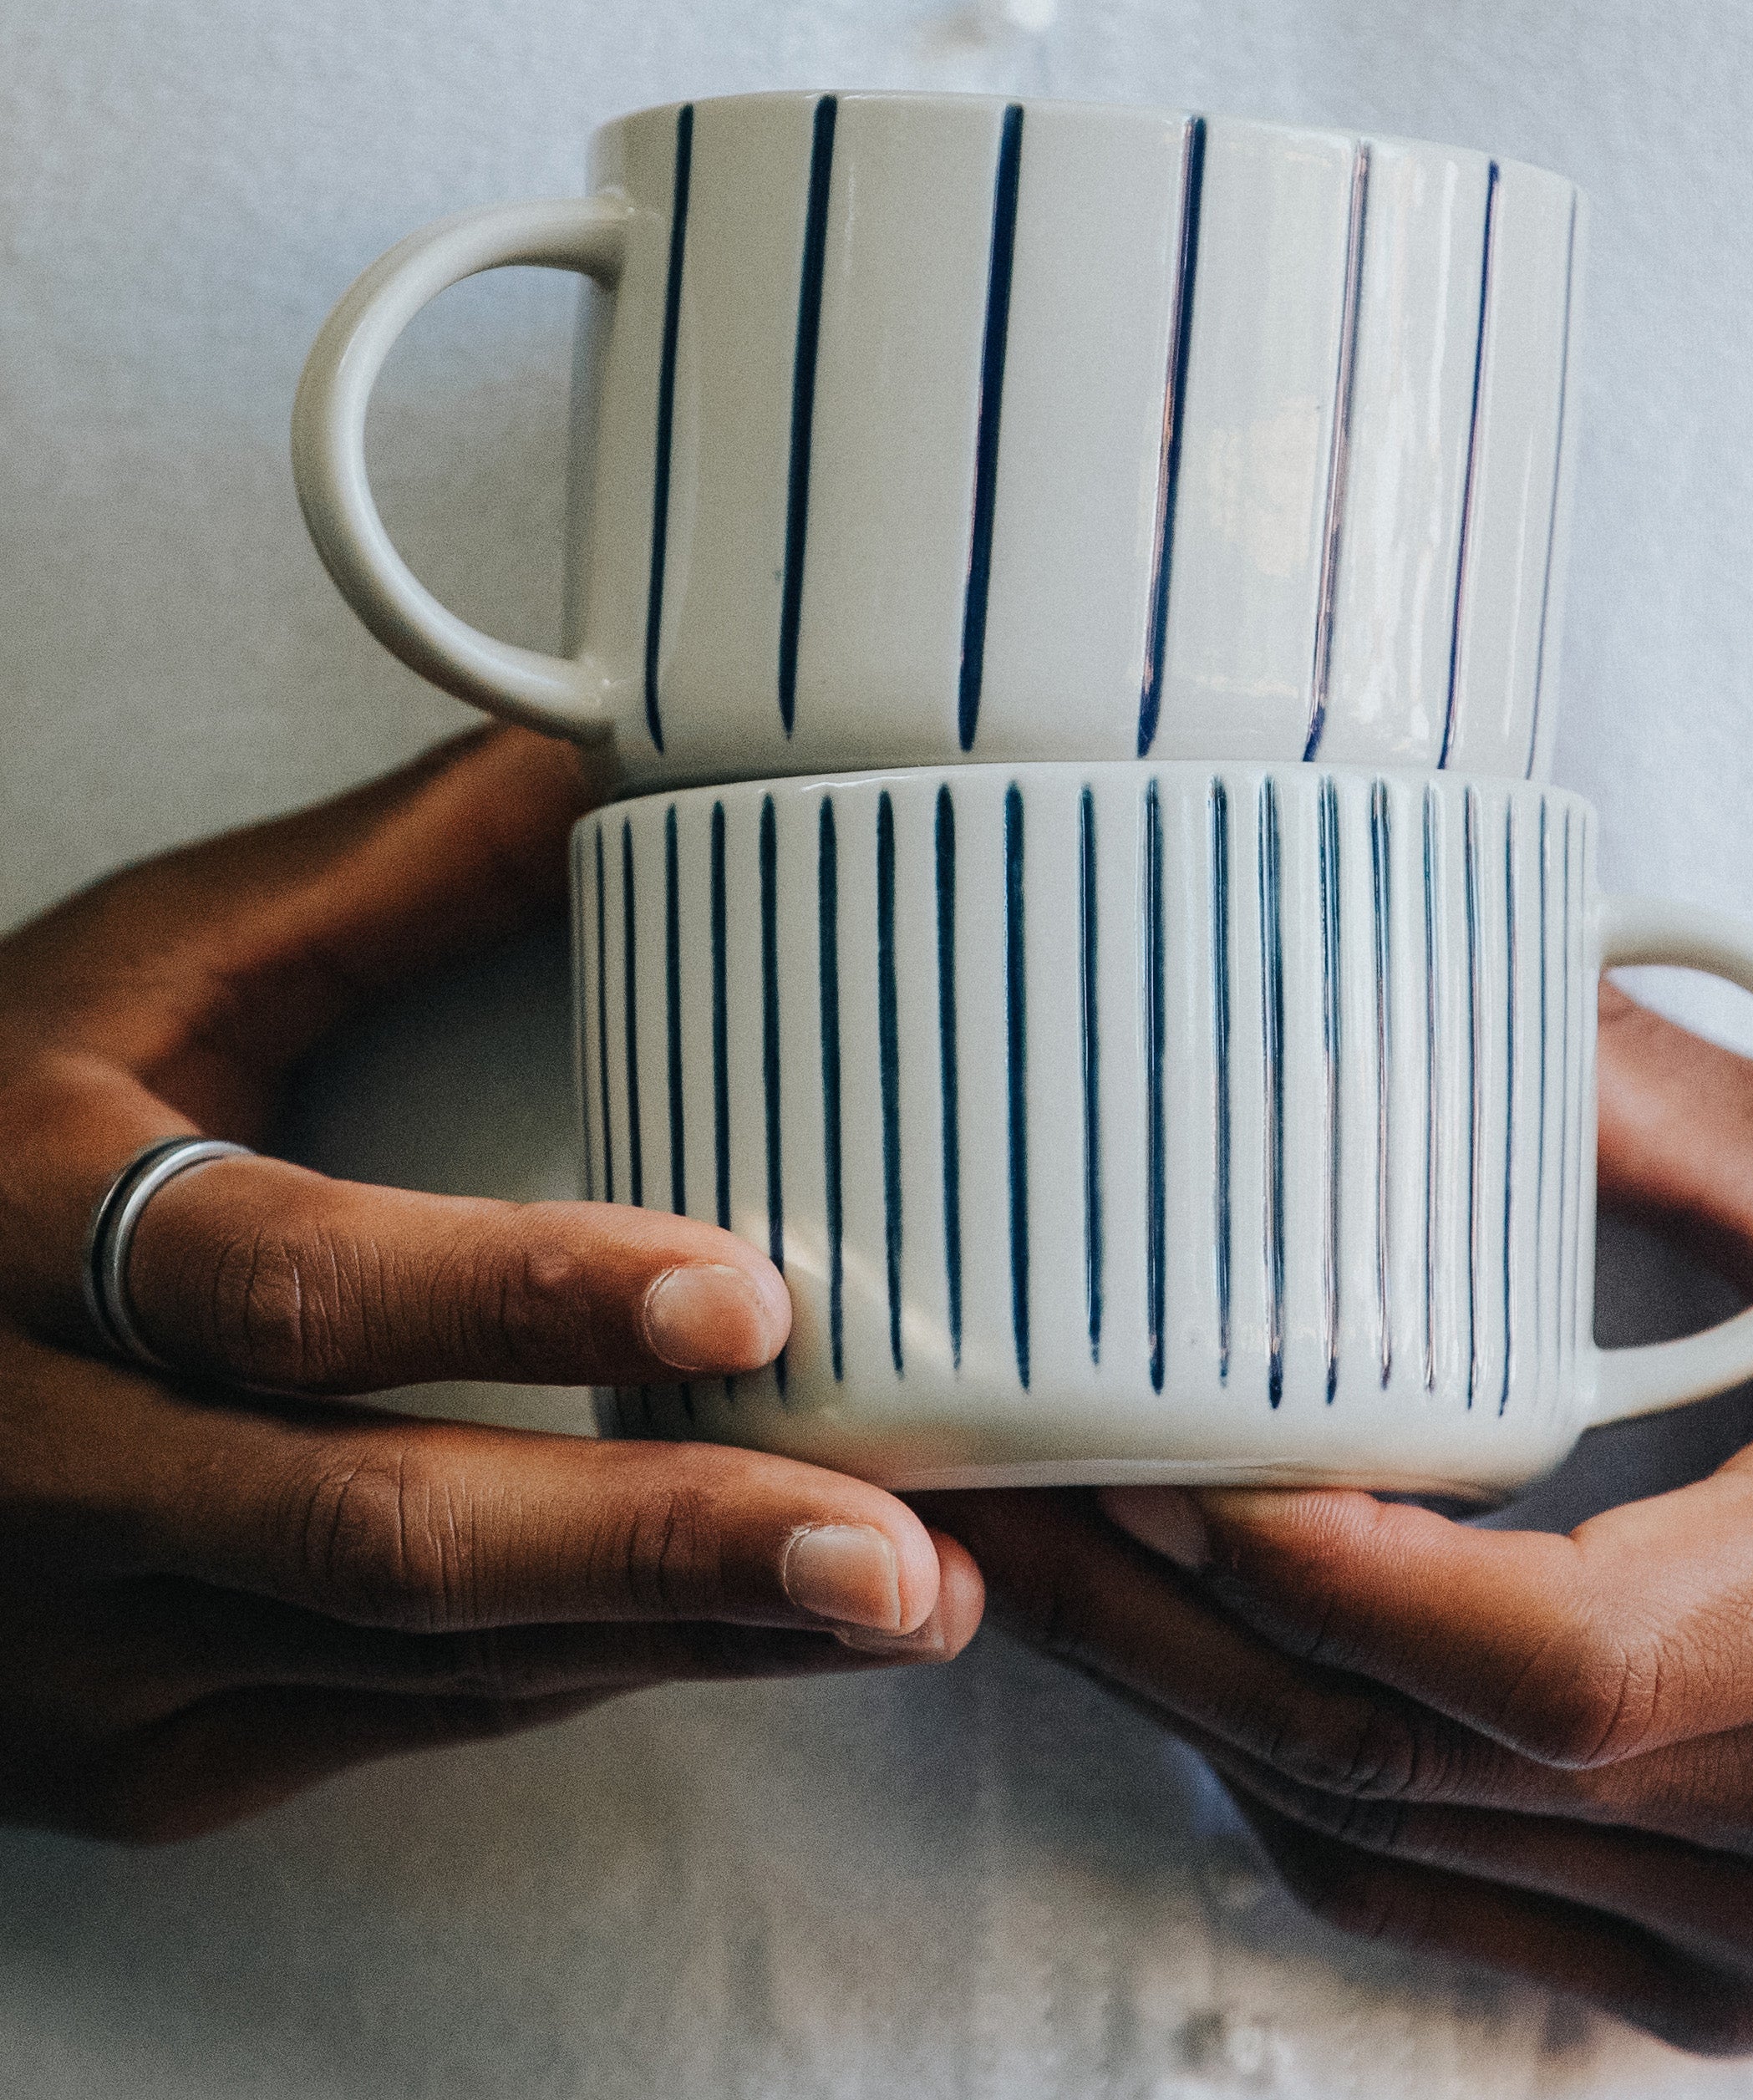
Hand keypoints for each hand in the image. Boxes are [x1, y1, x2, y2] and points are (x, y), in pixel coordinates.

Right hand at [0, 728, 980, 1842]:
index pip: (287, 1284)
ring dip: (684, 1636)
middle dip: (660, 1547)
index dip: (517, 1294)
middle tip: (897, 1551)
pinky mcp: (140, 1747)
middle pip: (373, 1531)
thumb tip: (613, 759)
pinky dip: (600, 1670)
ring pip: (422, 1658)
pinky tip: (765, 1630)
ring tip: (910, 1599)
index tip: (747, 1295)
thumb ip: (382, 880)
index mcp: (25, 1227)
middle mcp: (43, 1466)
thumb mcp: (145, 977)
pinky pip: (408, 1719)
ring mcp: (82, 1644)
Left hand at [929, 987, 1752, 2052]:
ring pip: (1416, 1856)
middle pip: (1419, 1765)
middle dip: (1172, 1635)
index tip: (1155, 1448)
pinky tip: (1229, 1695)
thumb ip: (1695, 1124)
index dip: (1317, 1568)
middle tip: (1009, 1497)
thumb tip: (1488, 995)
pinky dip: (1320, 1803)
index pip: (1543, 1654)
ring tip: (1061, 1578)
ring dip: (1214, 1716)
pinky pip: (1472, 1916)